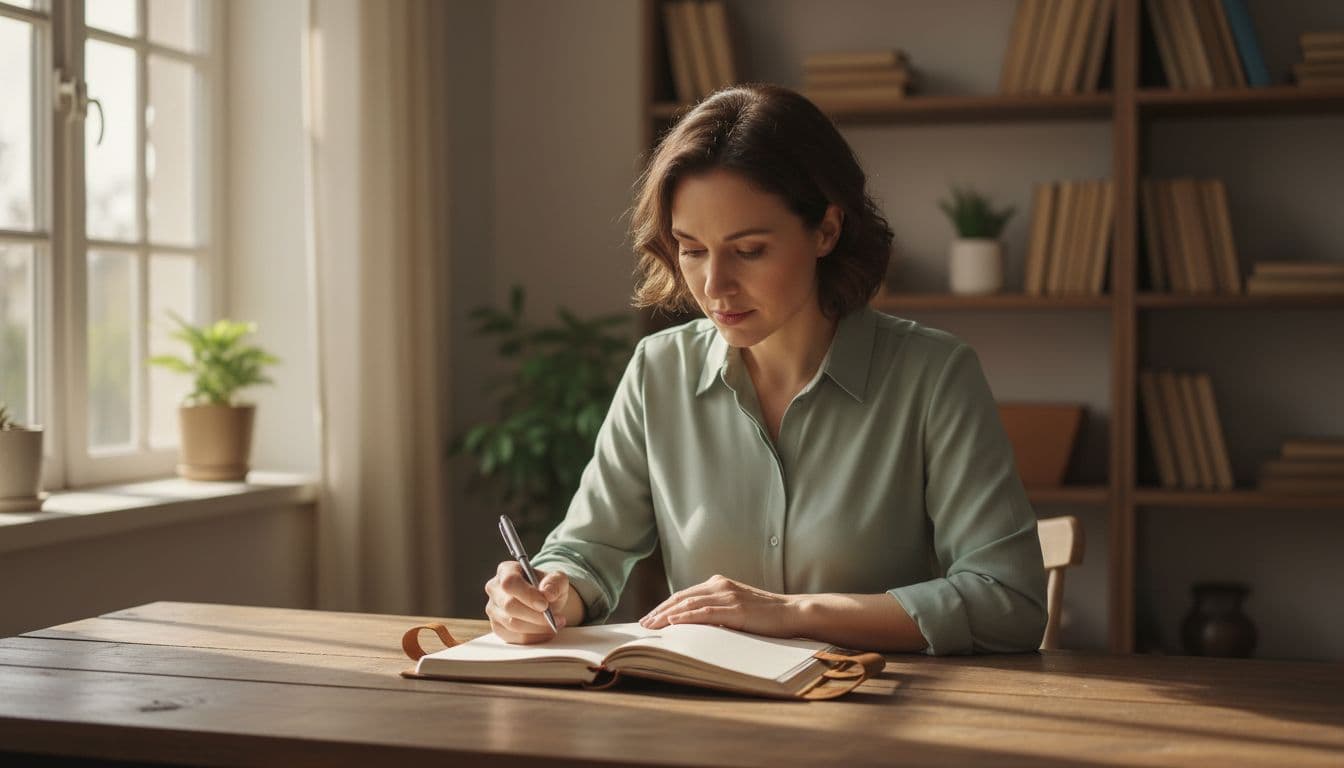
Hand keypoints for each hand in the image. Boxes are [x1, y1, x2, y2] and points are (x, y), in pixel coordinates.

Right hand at [484, 561, 569, 643]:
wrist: (544, 602)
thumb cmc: (548, 587)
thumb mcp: (558, 579)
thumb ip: (555, 582)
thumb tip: (548, 593)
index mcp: (506, 570)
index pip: (510, 582)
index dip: (527, 594)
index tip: (545, 605)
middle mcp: (494, 588)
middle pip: (509, 605)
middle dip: (535, 615)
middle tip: (556, 618)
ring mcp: (493, 609)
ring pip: (512, 624)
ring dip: (537, 628)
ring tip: (555, 624)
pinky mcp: (497, 627)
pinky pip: (514, 637)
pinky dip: (534, 637)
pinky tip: (546, 632)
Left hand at [639, 574, 799, 636]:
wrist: (792, 613)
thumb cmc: (765, 615)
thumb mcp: (736, 608)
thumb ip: (717, 611)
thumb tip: (694, 625)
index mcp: (718, 583)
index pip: (684, 594)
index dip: (664, 606)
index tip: (649, 618)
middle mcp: (720, 585)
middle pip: (681, 597)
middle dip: (659, 611)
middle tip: (642, 624)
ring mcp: (727, 595)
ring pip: (689, 603)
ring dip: (666, 615)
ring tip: (651, 626)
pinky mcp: (735, 609)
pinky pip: (705, 613)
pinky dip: (685, 617)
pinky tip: (672, 623)